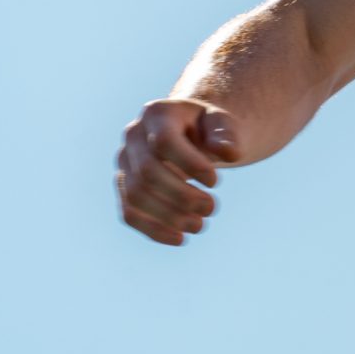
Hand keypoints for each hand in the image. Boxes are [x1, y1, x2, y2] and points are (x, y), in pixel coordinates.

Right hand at [114, 98, 240, 244]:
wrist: (192, 133)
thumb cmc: (209, 129)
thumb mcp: (222, 124)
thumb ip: (227, 134)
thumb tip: (230, 152)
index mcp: (157, 114)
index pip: (163, 142)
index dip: (190, 165)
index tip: (215, 182)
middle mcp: (133, 137)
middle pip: (147, 173)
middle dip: (181, 196)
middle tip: (211, 209)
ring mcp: (125, 163)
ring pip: (135, 196)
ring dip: (169, 216)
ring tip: (200, 225)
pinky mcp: (125, 187)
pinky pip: (129, 213)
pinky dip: (153, 230)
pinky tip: (180, 239)